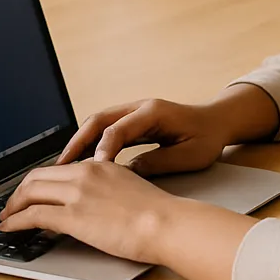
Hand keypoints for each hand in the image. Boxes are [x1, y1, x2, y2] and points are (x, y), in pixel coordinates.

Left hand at [0, 160, 181, 263]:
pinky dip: (15, 221)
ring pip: (30, 193)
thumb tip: (92, 201)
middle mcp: (83, 174)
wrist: (166, 223)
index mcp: (97, 165)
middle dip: (19, 192)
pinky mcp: (72, 216)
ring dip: (12, 206)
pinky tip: (9, 228)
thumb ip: (106, 188)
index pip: (56, 169)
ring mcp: (76, 194)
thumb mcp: (128, 188)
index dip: (37, 182)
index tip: (31, 193)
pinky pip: (33, 215)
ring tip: (5, 218)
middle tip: (11, 205)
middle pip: (37, 177)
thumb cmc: (157, 214)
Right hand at [56, 98, 234, 176]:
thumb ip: (159, 163)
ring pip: (98, 123)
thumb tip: (129, 173)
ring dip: (80, 142)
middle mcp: (139, 107)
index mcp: (153, 112)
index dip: (103, 149)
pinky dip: (91, 143)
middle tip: (61, 164)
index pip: (118, 129)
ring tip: (64, 165)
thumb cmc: (208, 138)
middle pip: (98, 120)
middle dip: (77, 141)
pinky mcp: (133, 121)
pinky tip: (83, 161)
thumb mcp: (190, 156)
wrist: (218, 121)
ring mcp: (134, 112)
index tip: (92, 170)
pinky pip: (106, 129)